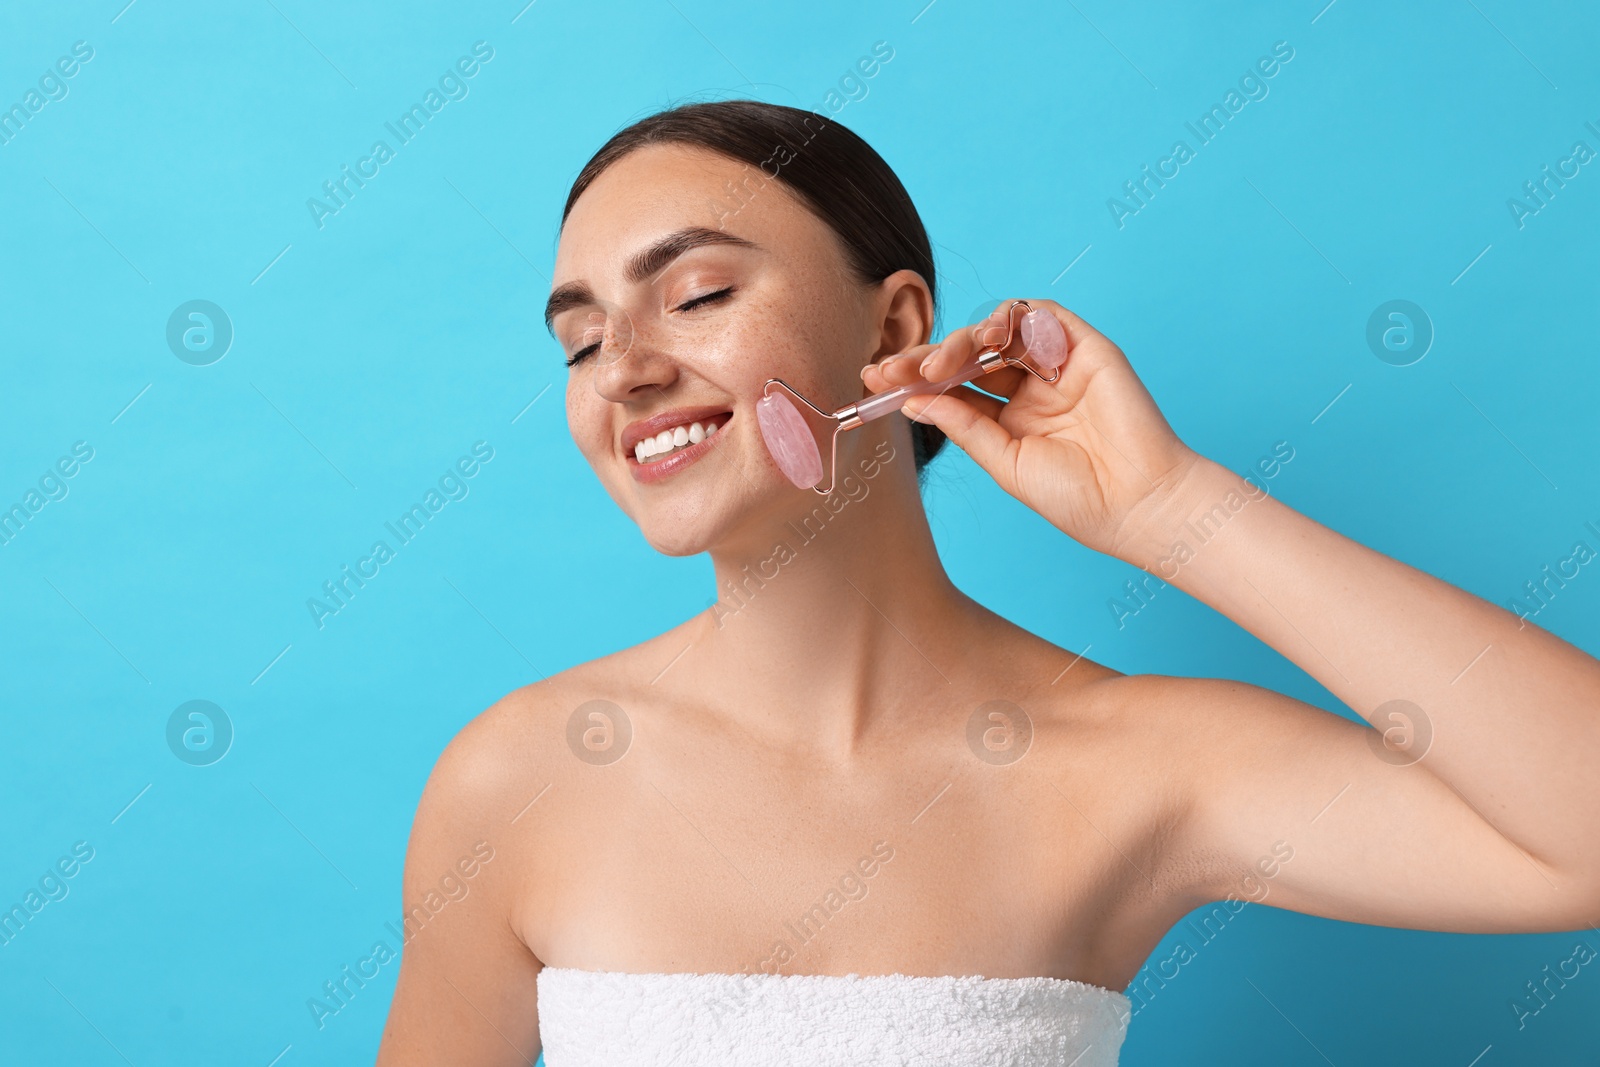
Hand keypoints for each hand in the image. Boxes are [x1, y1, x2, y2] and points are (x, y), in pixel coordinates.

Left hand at [862, 299, 1205, 563]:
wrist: (1139, 505)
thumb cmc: (1079, 498)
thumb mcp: (1005, 463)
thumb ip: (963, 426)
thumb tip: (912, 401)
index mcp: (1010, 417)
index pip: (954, 386)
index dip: (914, 379)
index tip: (875, 381)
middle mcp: (1031, 386)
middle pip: (969, 354)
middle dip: (927, 357)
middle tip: (893, 369)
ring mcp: (1058, 365)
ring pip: (998, 331)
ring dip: (962, 341)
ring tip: (937, 367)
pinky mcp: (1086, 348)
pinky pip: (1042, 316)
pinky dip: (1010, 321)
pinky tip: (988, 344)